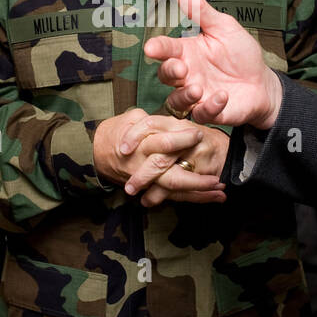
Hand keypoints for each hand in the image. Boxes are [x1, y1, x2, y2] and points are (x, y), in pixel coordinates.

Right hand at [93, 109, 224, 203]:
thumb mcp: (131, 118)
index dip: (181, 140)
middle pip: (170, 174)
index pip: (163, 143)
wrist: (95, 152)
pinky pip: (173, 196)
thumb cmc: (117, 131)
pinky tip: (214, 197)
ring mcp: (146, 180)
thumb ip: (153, 118)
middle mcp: (144, 164)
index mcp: (141, 143)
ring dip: (198, 192)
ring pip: (173, 189)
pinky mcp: (149, 188)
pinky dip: (194, 198)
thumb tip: (173, 119)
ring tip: (221, 191)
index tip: (199, 135)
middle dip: (195, 177)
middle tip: (217, 176)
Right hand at [142, 0, 283, 128]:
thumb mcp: (222, 26)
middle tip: (181, 68)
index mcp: (186, 52)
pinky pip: (201, 114)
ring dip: (184, 95)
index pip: (166, 49)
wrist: (263, 82)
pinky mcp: (210, 112)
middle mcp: (187, 75)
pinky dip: (209, 107)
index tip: (152, 48)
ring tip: (198, 88)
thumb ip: (199, 9)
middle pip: (166, 75)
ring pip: (176, 101)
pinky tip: (221, 96)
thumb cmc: (240, 53)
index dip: (157, 48)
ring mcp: (197, 96)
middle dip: (170, 71)